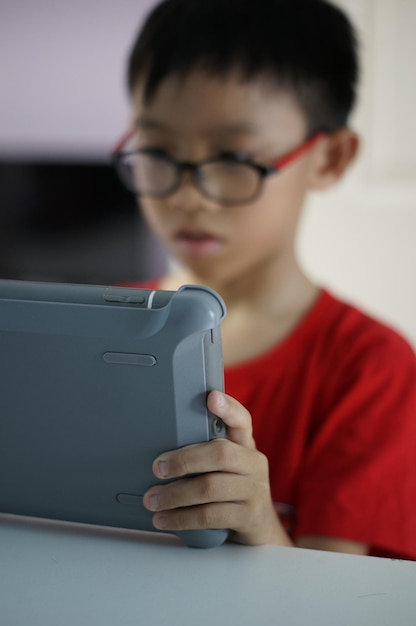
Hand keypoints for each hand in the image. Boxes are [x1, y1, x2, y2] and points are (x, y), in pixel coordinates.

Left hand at [143, 390, 291, 545]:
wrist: (259, 526)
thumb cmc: (233, 488)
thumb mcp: (227, 465)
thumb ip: (206, 451)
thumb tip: (161, 453)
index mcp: (245, 444)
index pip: (241, 420)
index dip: (228, 408)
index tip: (211, 398)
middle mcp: (253, 463)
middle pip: (219, 454)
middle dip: (183, 460)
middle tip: (158, 468)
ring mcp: (254, 490)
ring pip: (210, 487)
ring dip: (175, 495)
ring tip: (153, 500)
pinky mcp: (249, 516)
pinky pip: (210, 516)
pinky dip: (182, 518)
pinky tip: (165, 518)